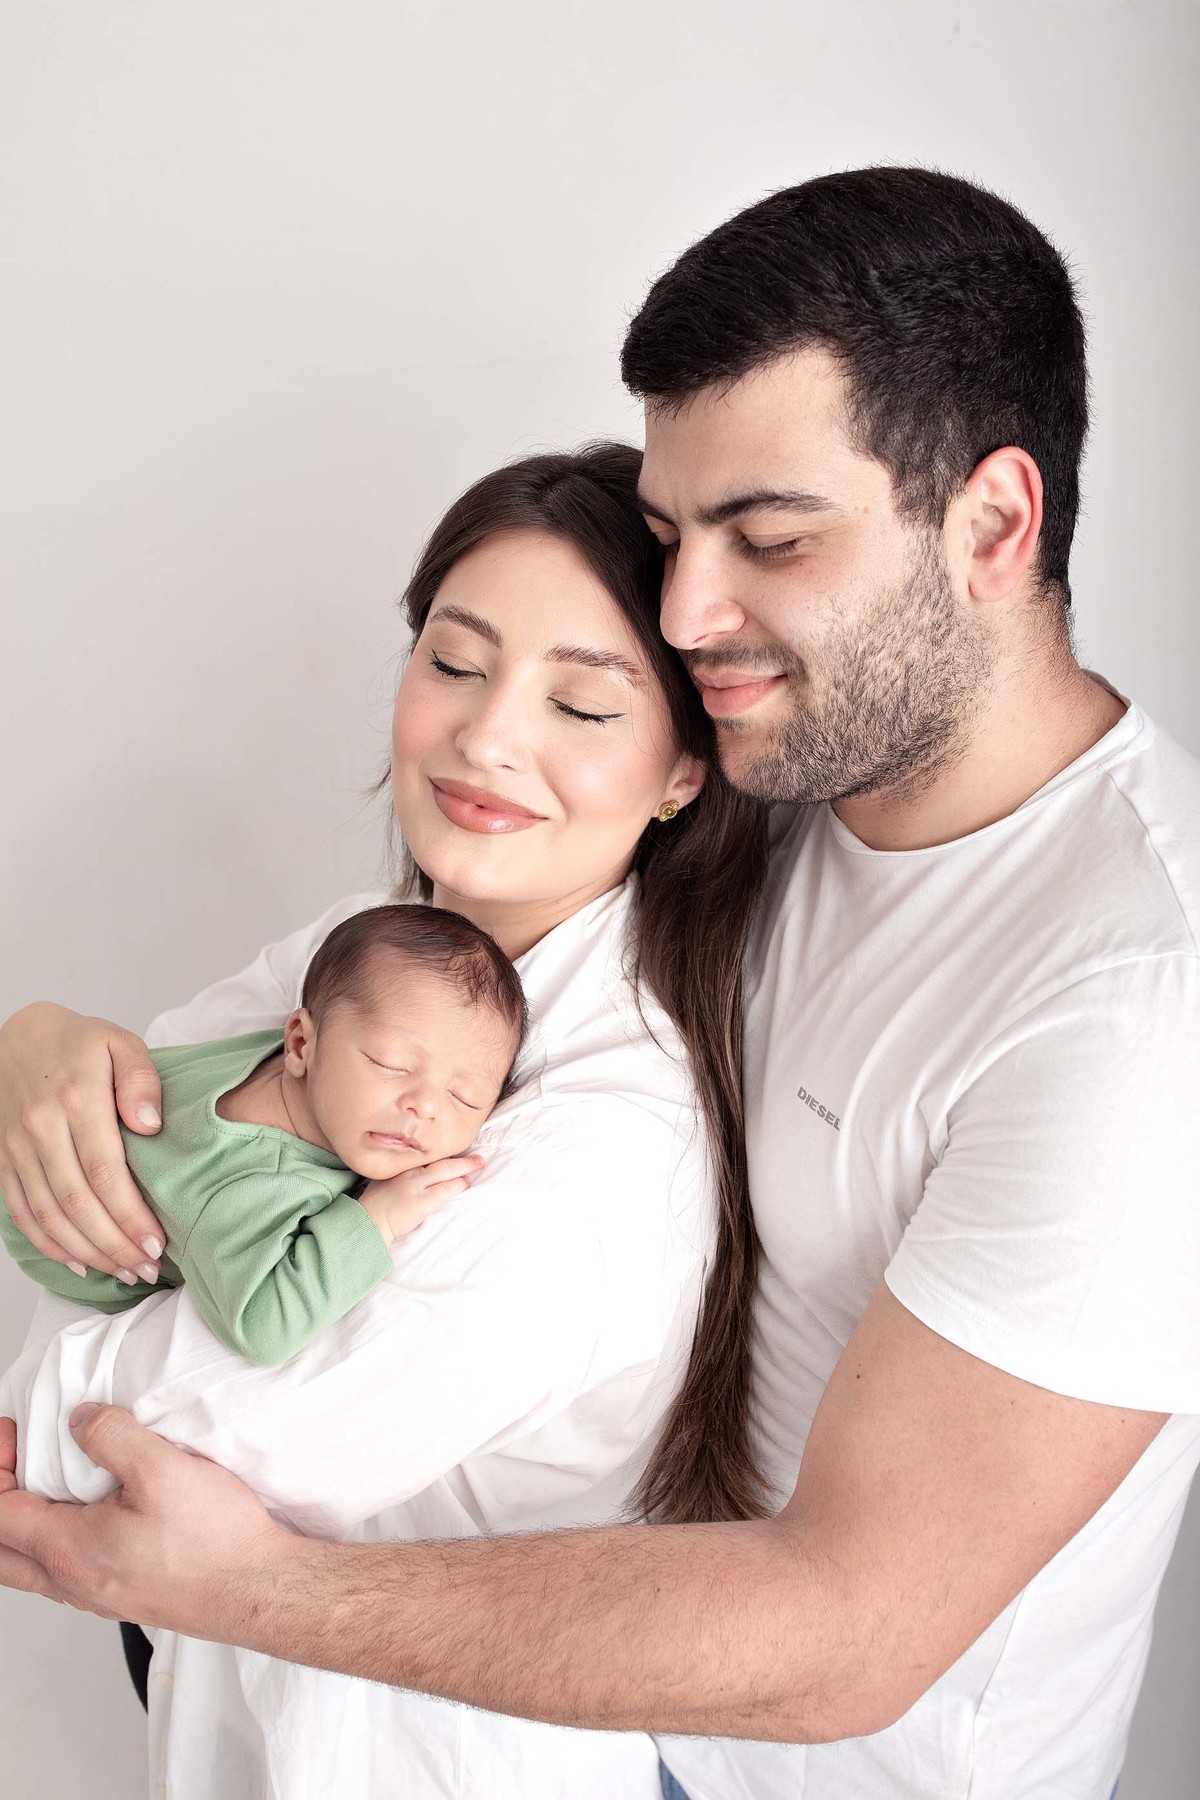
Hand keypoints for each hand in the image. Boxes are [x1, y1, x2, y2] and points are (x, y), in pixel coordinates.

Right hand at [0, 1003, 165, 1279]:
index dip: (130, 1215)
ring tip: (123, 1271)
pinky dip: (49, 1244)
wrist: (18, 1037)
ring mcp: (17, 1148)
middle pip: (77, 1203)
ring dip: (87, 1252)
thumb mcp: (120, 1043)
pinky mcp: (4, 1161)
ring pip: (50, 1215)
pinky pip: (22, 1212)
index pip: (105, 1173)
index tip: (156, 1243)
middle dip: (114, 1244)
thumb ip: (141, 1080)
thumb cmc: (80, 1043)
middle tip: (146, 1268)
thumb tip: (150, 1125)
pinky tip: (79, 1263)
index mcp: (76, 1099)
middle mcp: (41, 1128)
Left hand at [0, 1407, 292, 1640]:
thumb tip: (80, 1420)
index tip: (10, 1433)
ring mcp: (94, 1593)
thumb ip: (110, 1436)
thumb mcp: (161, 1468)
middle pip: (1, 1549)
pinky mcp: (120, 1593)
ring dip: (21, 1522)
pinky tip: (87, 1511)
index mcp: (68, 1549)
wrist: (255, 1589)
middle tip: (13, 1458)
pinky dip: (52, 1537)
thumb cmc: (214, 1542)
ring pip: (29, 1564)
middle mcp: (72, 1579)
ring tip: (45, 1479)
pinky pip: (62, 1569)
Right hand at [359, 1153, 483, 1245]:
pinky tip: (466, 1183)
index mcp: (401, 1165)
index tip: (458, 1149)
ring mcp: (415, 1186)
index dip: (444, 1152)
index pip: (427, 1154)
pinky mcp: (420, 1202)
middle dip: (461, 1158)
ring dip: (464, 1168)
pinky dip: (457, 1185)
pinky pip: (444, 1190)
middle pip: (440, 1160)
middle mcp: (409, 1171)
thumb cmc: (373, 1203)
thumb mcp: (383, 1179)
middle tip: (478, 1157)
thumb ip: (399, 1172)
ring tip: (478, 1165)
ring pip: (445, 1172)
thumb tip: (413, 1170)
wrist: (367, 1222)